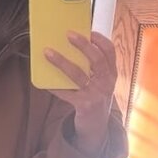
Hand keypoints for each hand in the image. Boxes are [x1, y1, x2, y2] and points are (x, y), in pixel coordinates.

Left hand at [43, 31, 116, 153]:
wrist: (97, 126)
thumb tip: (68, 47)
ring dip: (61, 62)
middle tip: (68, 34)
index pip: (110, 51)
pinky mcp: (84, 106)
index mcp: (112, 73)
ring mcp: (96, 94)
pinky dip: (55, 87)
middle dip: (83, 45)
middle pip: (96, 59)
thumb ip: (92, 68)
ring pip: (77, 74)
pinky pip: (66, 93)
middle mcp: (107, 83)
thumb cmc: (95, 98)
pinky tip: (45, 82)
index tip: (88, 30)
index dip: (100, 39)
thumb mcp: (100, 82)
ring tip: (48, 52)